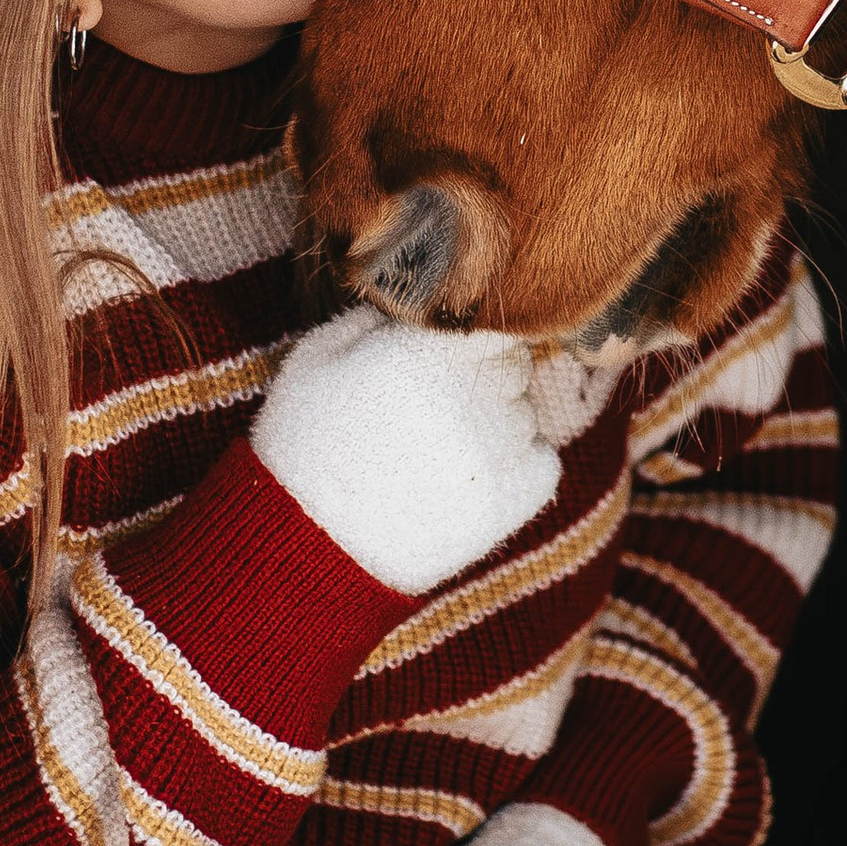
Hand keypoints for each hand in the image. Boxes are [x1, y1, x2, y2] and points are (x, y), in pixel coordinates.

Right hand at [250, 312, 561, 593]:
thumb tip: (423, 300)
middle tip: (443, 407)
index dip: (471, 341)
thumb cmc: (303, 442)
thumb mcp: (317, 358)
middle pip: (514, 367)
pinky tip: (471, 475)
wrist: (304, 544)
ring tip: (444, 449)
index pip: (492, 324)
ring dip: (499, 423)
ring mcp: (491, 453)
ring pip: (526, 415)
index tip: (447, 360)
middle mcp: (467, 396)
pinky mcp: (506, 505)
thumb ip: (376, 318)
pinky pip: (543, 464)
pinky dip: (519, 465)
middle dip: (485, 378)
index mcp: (422, 352)